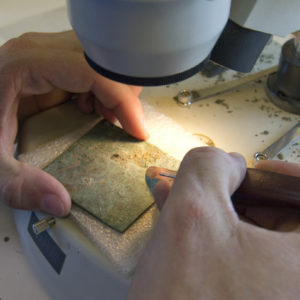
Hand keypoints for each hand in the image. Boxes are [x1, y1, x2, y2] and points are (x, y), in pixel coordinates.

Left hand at [0, 31, 147, 215]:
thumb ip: (19, 184)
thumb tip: (61, 203)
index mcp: (26, 64)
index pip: (93, 70)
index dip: (123, 100)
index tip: (137, 131)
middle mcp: (40, 51)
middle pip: (103, 59)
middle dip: (121, 93)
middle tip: (117, 125)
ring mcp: (47, 56)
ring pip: (101, 61)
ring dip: (113, 92)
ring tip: (104, 119)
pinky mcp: (52, 68)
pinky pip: (91, 70)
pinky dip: (102, 91)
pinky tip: (91, 111)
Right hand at [129, 147, 299, 298]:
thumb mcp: (191, 217)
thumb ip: (207, 168)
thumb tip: (225, 161)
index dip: (283, 176)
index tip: (249, 170)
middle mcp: (299, 282)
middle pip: (286, 220)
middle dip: (240, 197)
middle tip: (208, 188)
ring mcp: (284, 295)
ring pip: (261, 243)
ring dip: (222, 218)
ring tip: (184, 205)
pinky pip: (247, 267)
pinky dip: (220, 246)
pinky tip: (190, 237)